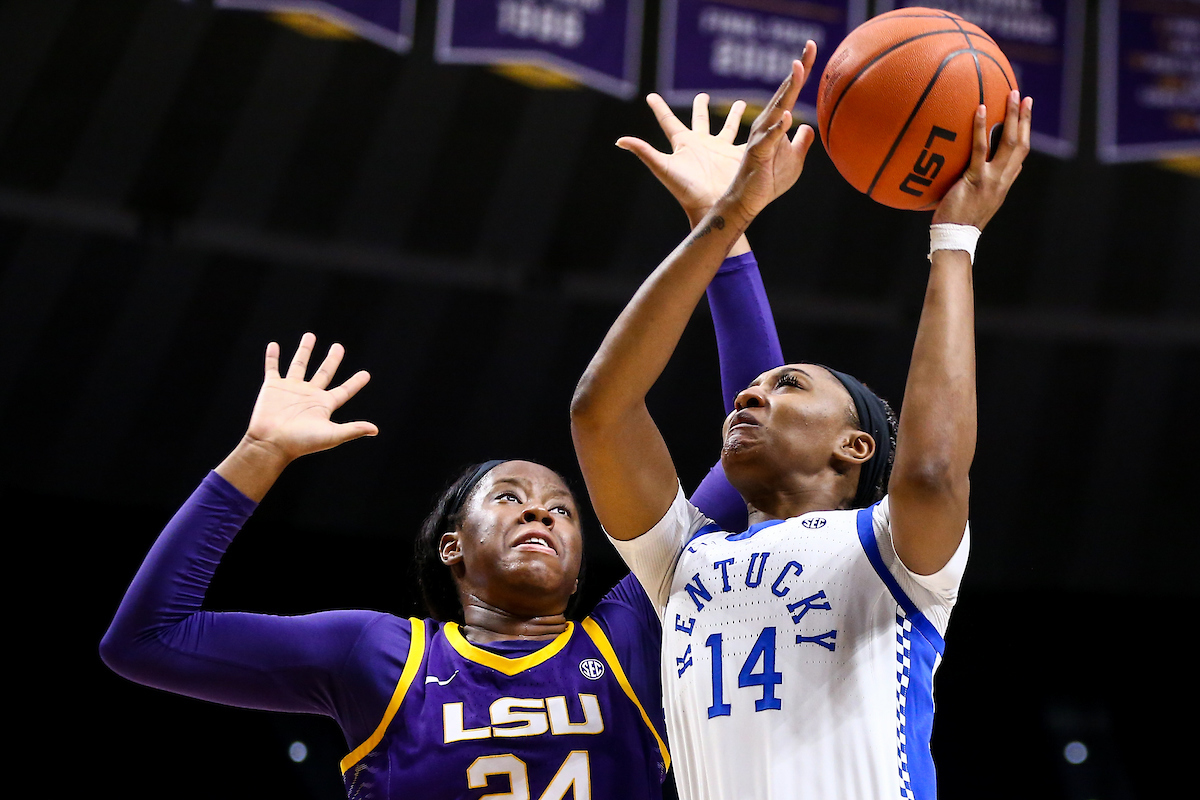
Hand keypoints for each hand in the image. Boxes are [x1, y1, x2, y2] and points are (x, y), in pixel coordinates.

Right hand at [242, 333, 377, 464]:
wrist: (271, 444)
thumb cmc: (301, 442)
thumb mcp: (331, 435)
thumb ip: (353, 429)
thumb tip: (375, 430)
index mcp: (324, 404)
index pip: (344, 391)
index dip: (355, 383)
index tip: (366, 374)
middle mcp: (309, 395)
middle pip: (324, 372)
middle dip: (332, 359)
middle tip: (338, 346)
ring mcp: (290, 389)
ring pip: (299, 364)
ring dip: (304, 350)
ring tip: (310, 335)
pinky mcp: (272, 387)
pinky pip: (272, 368)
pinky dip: (272, 357)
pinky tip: (274, 345)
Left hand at [618, 93, 749, 225]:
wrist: (712, 207)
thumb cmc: (686, 190)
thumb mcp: (664, 167)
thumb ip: (644, 151)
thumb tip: (620, 140)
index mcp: (684, 144)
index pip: (668, 121)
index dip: (659, 108)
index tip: (650, 97)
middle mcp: (702, 145)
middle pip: (700, 120)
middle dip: (701, 107)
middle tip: (702, 95)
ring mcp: (721, 150)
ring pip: (728, 127)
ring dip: (733, 115)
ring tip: (740, 103)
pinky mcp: (738, 156)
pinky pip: (749, 139)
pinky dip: (758, 129)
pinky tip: (767, 119)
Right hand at [723, 42, 818, 222]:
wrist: (749, 200)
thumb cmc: (769, 180)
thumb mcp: (794, 159)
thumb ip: (801, 142)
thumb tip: (808, 127)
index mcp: (776, 122)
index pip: (791, 91)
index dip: (802, 70)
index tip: (811, 46)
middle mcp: (767, 124)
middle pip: (785, 92)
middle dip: (798, 69)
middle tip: (809, 46)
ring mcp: (761, 137)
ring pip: (776, 108)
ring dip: (788, 89)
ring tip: (798, 69)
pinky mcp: (758, 153)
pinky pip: (770, 138)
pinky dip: (778, 127)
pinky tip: (787, 116)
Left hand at [933, 91, 1031, 229]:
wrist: (954, 238)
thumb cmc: (956, 221)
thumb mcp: (973, 201)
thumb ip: (976, 184)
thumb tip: (966, 170)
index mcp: (1003, 184)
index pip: (1020, 156)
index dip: (1025, 135)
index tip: (1025, 117)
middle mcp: (1003, 180)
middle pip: (1021, 144)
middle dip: (1025, 119)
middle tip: (1025, 97)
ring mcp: (992, 179)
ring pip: (1009, 142)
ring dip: (1013, 116)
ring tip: (1012, 94)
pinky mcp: (976, 179)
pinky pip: (980, 149)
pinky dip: (982, 127)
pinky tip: (981, 109)